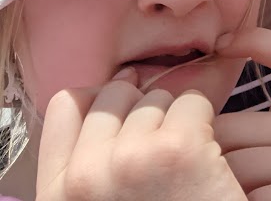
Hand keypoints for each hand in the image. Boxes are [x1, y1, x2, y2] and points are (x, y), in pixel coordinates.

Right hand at [36, 69, 246, 200]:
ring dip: (176, 120)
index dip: (101, 100)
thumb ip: (87, 164)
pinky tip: (207, 159)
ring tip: (184, 166)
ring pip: (158, 97)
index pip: (66, 106)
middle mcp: (85, 176)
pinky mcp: (178, 148)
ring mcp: (130, 159)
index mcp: (57, 196)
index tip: (126, 112)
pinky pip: (194, 102)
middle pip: (115, 94)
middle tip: (162, 152)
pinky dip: (206, 123)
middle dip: (143, 111)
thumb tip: (112, 87)